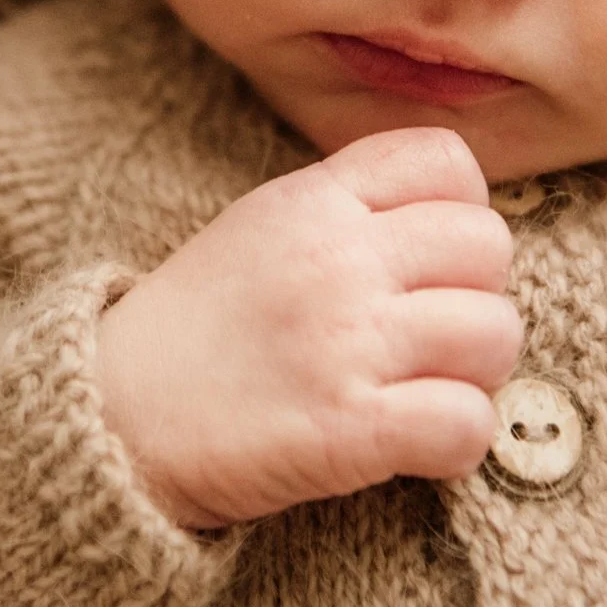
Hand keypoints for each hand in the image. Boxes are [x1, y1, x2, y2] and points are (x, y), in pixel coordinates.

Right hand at [94, 126, 519, 528]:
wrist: (110, 419)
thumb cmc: (195, 329)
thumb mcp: (261, 227)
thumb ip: (347, 206)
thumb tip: (453, 214)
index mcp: (314, 200)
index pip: (447, 160)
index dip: (461, 212)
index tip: (429, 262)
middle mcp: (338, 258)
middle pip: (490, 247)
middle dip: (477, 296)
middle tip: (433, 337)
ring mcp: (347, 341)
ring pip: (496, 334)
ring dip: (475, 374)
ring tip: (426, 391)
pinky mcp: (351, 429)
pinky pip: (468, 423)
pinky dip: (459, 442)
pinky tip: (418, 446)